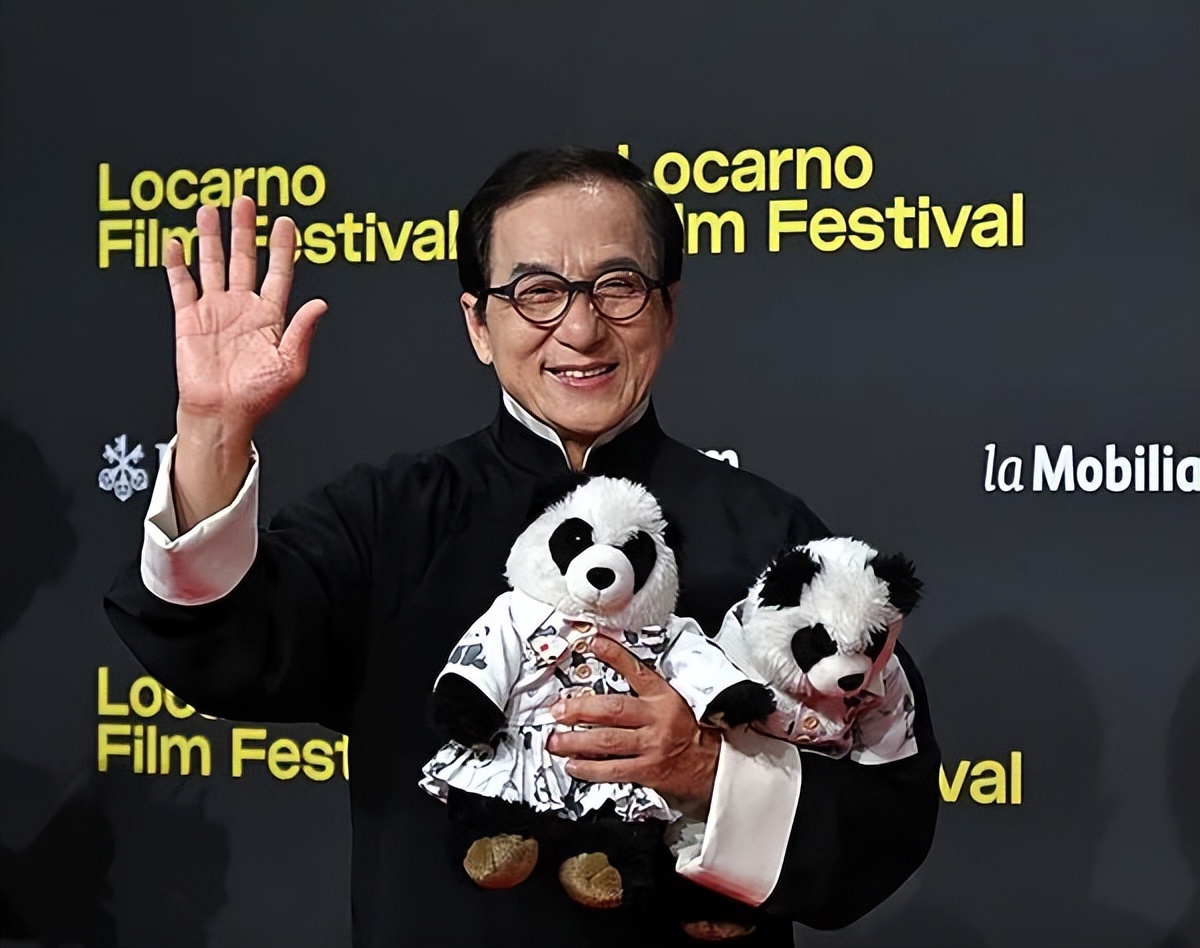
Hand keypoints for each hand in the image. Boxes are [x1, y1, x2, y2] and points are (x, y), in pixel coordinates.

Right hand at [171, 195, 325, 432]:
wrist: (223, 414)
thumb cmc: (259, 396)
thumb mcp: (290, 365)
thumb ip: (302, 331)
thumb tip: (320, 304)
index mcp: (270, 317)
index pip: (279, 273)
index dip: (282, 248)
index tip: (284, 223)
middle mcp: (243, 308)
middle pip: (244, 259)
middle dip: (245, 230)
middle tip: (246, 202)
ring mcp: (215, 311)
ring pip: (213, 264)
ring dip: (212, 238)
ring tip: (210, 211)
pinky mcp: (189, 319)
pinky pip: (182, 286)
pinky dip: (178, 264)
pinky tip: (177, 244)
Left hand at [546, 636, 719, 819]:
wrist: (718, 765)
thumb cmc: (698, 732)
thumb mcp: (681, 701)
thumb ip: (651, 693)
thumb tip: (620, 678)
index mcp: (665, 697)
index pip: (638, 671)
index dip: (615, 655)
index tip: (594, 643)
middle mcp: (657, 719)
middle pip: (612, 709)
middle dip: (580, 708)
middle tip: (558, 709)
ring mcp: (651, 745)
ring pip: (607, 740)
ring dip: (575, 741)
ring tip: (555, 741)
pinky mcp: (648, 770)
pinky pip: (613, 769)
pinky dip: (590, 769)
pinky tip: (573, 766)